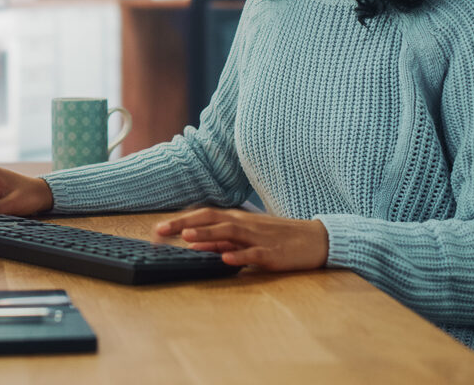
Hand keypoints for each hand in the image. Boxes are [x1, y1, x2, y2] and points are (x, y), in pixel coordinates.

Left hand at [154, 208, 328, 271]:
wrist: (315, 240)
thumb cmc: (276, 238)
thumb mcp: (244, 237)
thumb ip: (219, 240)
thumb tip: (192, 242)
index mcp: (236, 219)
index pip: (204, 215)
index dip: (181, 219)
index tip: (159, 228)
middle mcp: (244, 224)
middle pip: (211, 219)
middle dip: (185, 224)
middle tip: (161, 231)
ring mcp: (258, 238)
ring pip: (230, 232)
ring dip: (207, 234)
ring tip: (187, 237)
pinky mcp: (273, 253)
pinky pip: (254, 253)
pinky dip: (239, 255)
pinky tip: (226, 258)